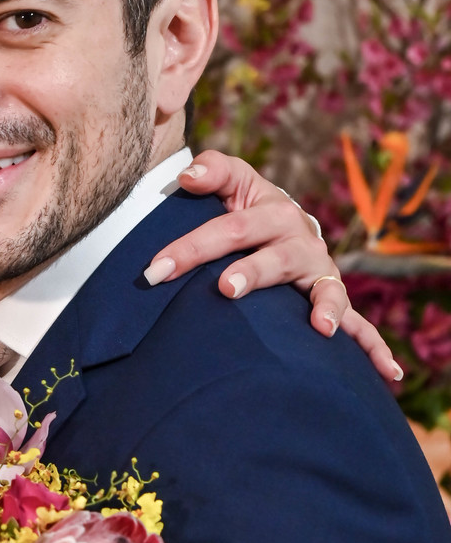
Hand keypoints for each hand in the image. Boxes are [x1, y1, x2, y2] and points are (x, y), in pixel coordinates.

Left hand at [149, 149, 402, 385]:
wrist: (282, 224)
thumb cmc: (245, 207)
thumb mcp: (233, 183)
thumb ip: (212, 171)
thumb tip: (188, 177)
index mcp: (271, 210)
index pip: (229, 227)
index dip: (191, 247)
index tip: (156, 270)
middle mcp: (300, 239)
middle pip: (272, 257)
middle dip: (249, 274)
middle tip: (224, 289)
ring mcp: (319, 271)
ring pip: (320, 288)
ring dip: (322, 308)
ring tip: (318, 327)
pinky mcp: (330, 297)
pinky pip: (357, 323)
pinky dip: (373, 346)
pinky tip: (386, 371)